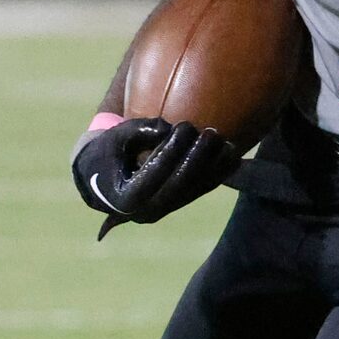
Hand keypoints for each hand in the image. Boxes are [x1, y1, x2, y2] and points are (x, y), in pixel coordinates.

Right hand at [73, 116, 237, 234]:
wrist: (105, 180)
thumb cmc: (107, 153)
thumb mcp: (114, 139)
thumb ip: (136, 132)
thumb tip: (165, 127)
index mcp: (125, 199)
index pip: (153, 175)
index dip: (171, 151)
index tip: (183, 127)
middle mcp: (147, 211)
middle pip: (179, 186)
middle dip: (198, 158)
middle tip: (210, 132)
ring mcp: (166, 210)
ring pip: (195, 190)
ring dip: (215, 166)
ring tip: (224, 139)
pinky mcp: (180, 204)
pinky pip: (203, 189)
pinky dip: (220, 173)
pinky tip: (233, 153)